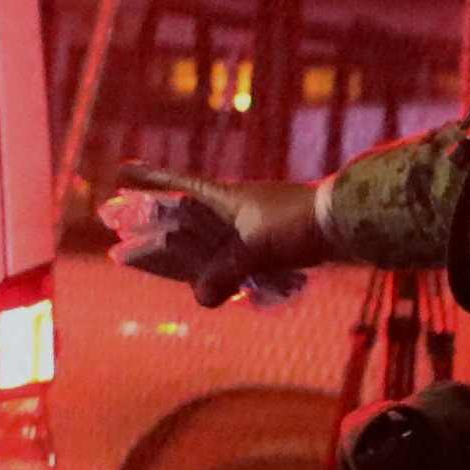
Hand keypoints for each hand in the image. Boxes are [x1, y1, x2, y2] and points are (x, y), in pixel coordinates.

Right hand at [110, 177, 328, 308]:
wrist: (348, 222)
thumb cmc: (299, 224)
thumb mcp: (259, 248)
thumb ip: (226, 272)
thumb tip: (202, 298)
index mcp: (226, 197)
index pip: (178, 185)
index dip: (149, 179)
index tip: (121, 172)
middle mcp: (233, 207)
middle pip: (183, 214)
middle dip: (153, 221)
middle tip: (121, 229)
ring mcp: (250, 223)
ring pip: (204, 236)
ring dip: (181, 249)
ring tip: (157, 263)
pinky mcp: (268, 240)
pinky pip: (228, 253)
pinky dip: (213, 265)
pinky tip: (209, 282)